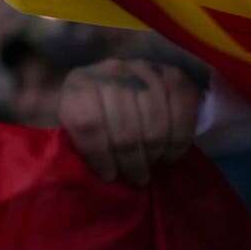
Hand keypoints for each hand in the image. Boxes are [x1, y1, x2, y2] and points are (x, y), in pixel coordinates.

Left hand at [59, 59, 199, 185]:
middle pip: (126, 130)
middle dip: (132, 163)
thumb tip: (86, 170)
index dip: (99, 156)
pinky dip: (178, 142)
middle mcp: (111, 72)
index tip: (108, 175)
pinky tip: (168, 155)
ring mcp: (143, 71)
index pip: (89, 124)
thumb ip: (75, 138)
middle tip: (136, 179)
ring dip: (154, 156)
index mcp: (78, 85)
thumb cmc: (87, 106)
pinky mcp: (172, 74)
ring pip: (154, 127)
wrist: (111, 77)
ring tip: (150, 168)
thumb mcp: (67, 118)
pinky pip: (182, 115)